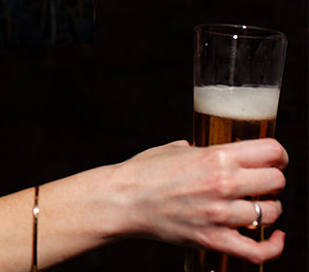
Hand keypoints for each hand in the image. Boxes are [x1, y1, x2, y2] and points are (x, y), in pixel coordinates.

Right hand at [114, 139, 286, 263]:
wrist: (122, 200)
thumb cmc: (143, 172)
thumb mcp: (175, 149)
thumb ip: (202, 151)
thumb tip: (215, 155)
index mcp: (215, 156)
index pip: (271, 151)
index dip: (278, 154)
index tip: (274, 159)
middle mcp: (222, 184)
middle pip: (276, 182)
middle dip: (272, 180)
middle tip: (261, 182)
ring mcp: (219, 214)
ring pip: (271, 213)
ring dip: (267, 208)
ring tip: (255, 205)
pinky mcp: (213, 239)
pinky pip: (258, 250)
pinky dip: (274, 247)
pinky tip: (276, 237)